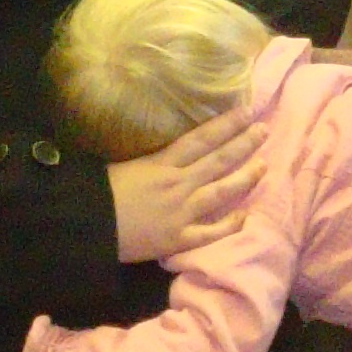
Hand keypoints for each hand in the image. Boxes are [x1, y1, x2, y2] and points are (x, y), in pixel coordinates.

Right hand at [107, 107, 266, 261]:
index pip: (201, 139)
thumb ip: (151, 160)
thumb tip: (170, 152)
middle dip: (243, 144)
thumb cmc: (98, 193)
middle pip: (218, 160)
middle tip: (264, 130)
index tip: (247, 112)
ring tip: (264, 165)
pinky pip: (211, 233)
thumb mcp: (125, 166)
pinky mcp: (178, 239)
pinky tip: (246, 215)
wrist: (86, 226)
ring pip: (221, 192)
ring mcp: (181, 212)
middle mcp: (177, 184)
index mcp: (162, 163)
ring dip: (245, 178)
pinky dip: (230, 224)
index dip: (226, 125)